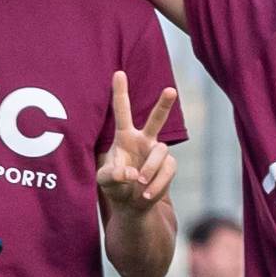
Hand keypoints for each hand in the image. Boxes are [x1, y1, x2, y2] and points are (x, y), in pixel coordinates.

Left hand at [95, 70, 179, 216]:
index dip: (120, 92)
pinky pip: (167, 170)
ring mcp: (157, 152)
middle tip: (170, 90)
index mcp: (125, 136)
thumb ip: (112, 175)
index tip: (118, 72)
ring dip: (149, 169)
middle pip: (156, 118)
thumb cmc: (116, 186)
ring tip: (139, 183)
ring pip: (161, 151)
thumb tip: (132, 173)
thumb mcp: (105, 180)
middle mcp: (143, 139)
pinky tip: (146, 193)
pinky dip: (156, 183)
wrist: (132, 204)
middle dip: (164, 104)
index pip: (122, 111)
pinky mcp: (168, 166)